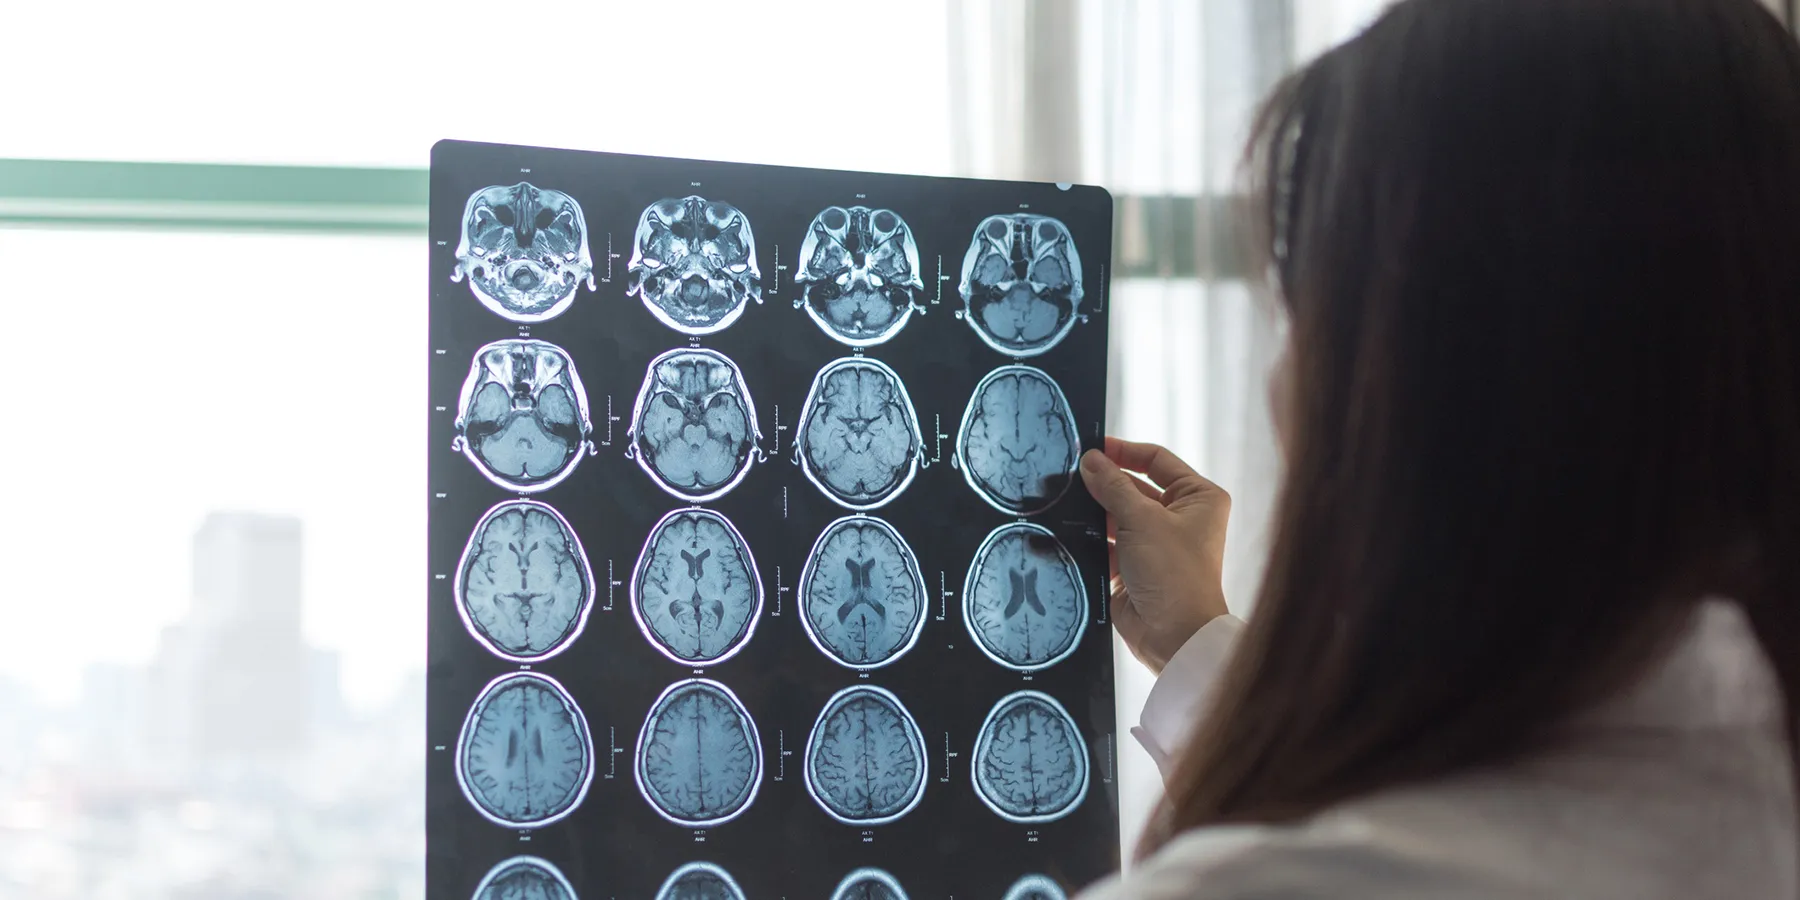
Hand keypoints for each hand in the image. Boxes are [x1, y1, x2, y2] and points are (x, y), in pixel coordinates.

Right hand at [1080, 438, 1230, 674]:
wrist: (1174, 636)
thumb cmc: (1174, 573)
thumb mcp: (1141, 520)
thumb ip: (1112, 487)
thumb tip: (1091, 459)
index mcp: (1197, 497)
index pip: (1157, 460)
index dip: (1124, 451)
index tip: (1091, 447)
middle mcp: (1180, 517)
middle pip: (1134, 487)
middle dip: (1103, 483)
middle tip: (1067, 474)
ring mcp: (1156, 543)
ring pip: (1117, 516)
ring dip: (1093, 511)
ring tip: (1061, 499)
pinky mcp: (1135, 566)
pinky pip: (1108, 543)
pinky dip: (1090, 538)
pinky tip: (1065, 529)